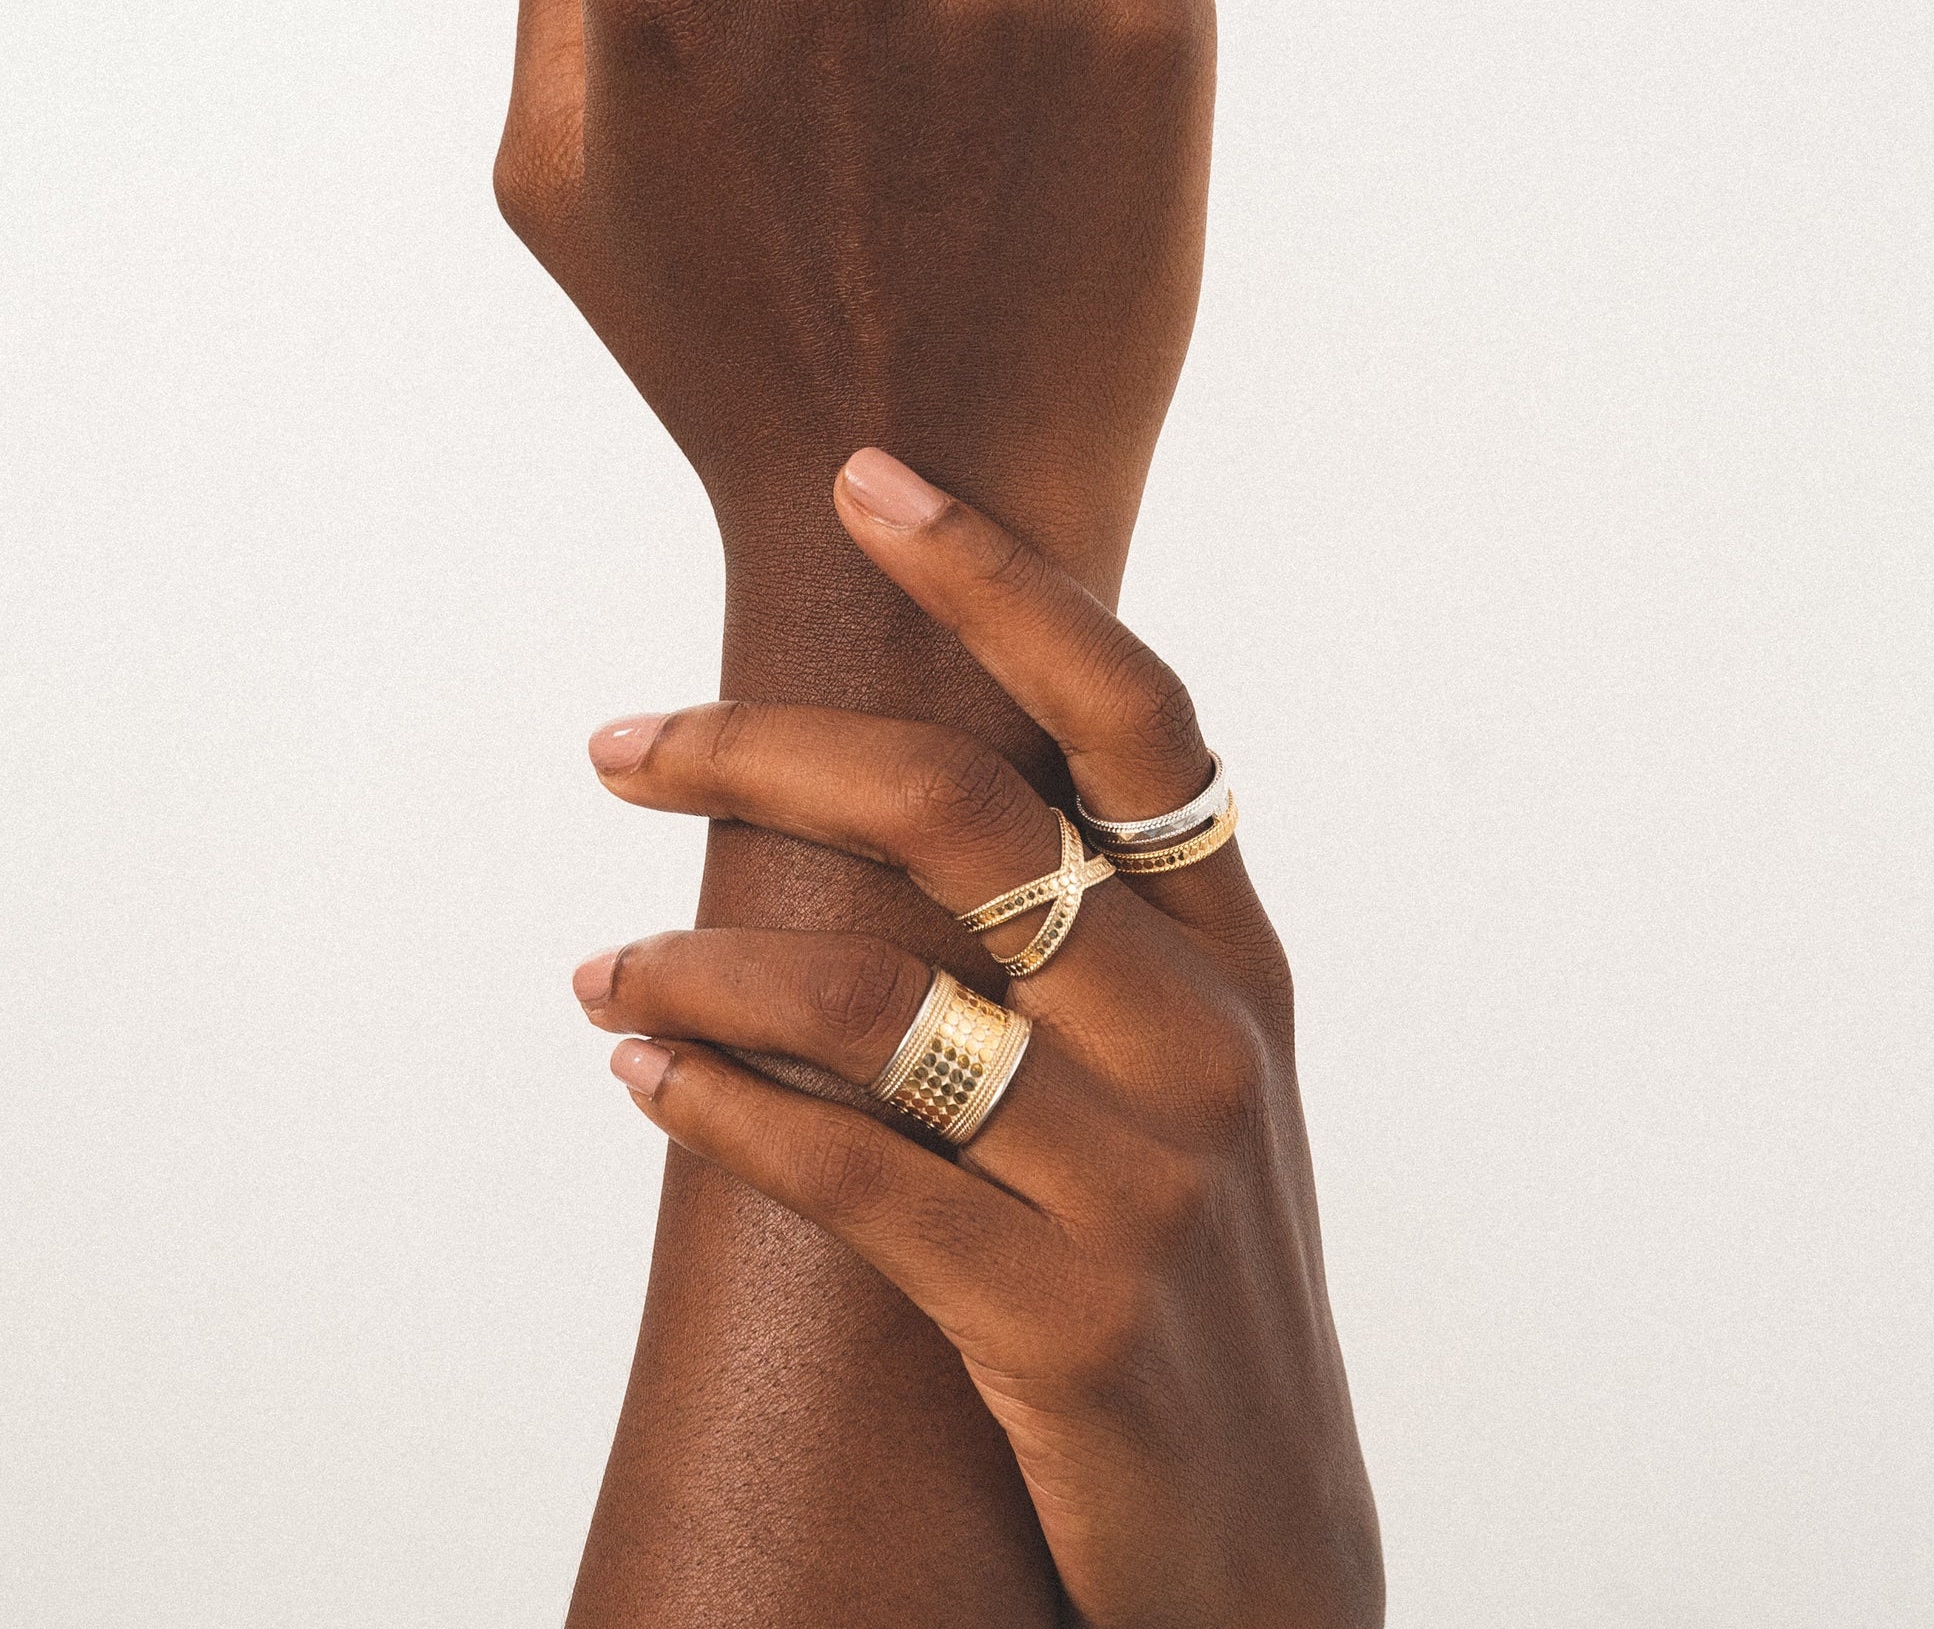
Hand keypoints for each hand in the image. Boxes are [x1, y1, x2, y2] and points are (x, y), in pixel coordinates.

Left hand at [572, 451, 1383, 1628]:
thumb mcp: (1190, 1077)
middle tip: (615, 742)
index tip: (864, 479)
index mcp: (1234, 952)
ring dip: (701, 956)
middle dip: (764, 747)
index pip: (1131, 711)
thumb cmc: (1190, 1271)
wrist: (1268, 1562)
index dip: (1001, 579)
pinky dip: (718, 1103)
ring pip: (879, 995)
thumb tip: (920, 762)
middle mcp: (1204, 1038)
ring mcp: (1145, 1185)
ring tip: (600, 964)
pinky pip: (852, 1174)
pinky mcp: (1065, 1330)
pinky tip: (638, 1072)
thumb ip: (1105, 927)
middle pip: (966, 815)